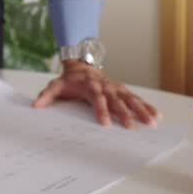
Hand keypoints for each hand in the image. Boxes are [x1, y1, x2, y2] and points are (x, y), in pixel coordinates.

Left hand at [32, 61, 160, 128]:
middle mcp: (105, 86)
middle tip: (132, 128)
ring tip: (152, 123)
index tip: (105, 124)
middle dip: (124, 114)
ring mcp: (115, 88)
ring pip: (130, 99)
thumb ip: (46, 96)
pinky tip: (157, 115)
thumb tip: (36, 105)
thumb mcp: (55, 85)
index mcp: (90, 86)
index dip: (101, 111)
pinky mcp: (122, 90)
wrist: (81, 65)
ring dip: (141, 110)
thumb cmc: (69, 80)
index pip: (96, 99)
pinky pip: (136, 98)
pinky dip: (147, 106)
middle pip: (116, 100)